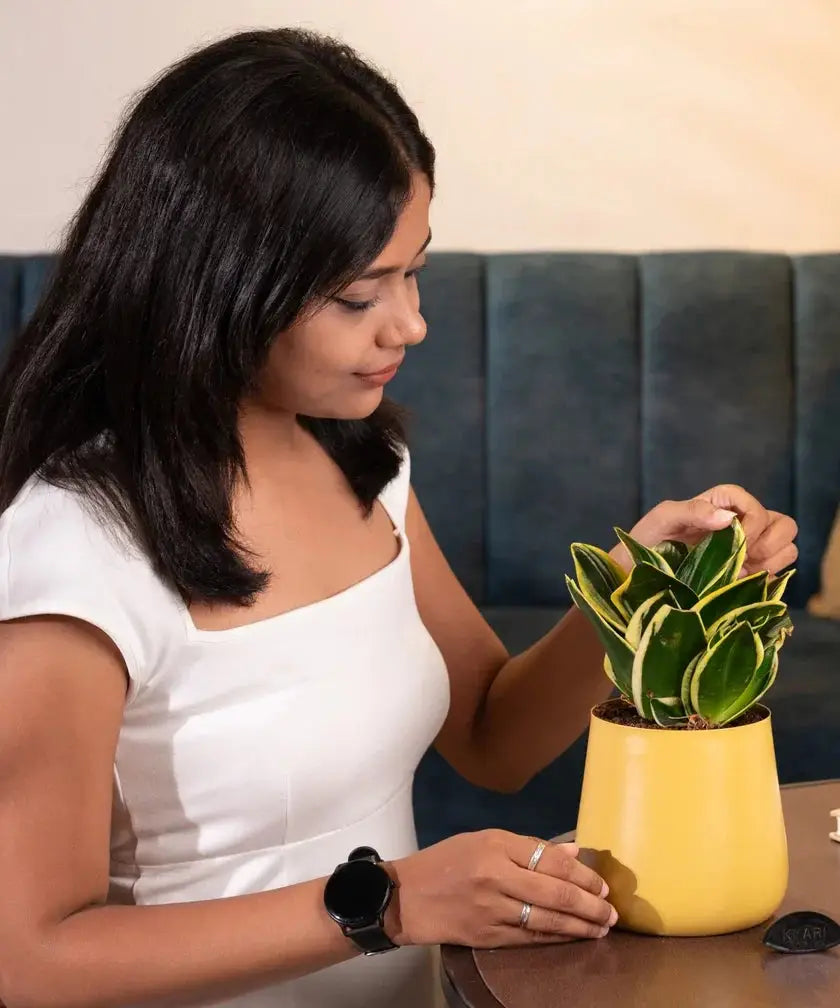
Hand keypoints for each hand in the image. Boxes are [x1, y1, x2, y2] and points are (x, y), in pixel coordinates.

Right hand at [384, 830, 615, 948]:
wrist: (406, 897)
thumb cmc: (446, 861)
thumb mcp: (483, 840)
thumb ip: (528, 847)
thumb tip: (573, 852)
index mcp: (497, 845)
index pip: (552, 858)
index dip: (582, 874)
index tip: (602, 885)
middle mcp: (497, 875)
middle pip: (555, 891)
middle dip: (590, 904)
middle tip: (612, 912)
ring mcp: (492, 908)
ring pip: (547, 920)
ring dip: (580, 926)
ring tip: (602, 929)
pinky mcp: (487, 936)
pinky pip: (530, 939)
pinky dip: (556, 940)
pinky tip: (573, 939)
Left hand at [613, 484, 797, 576]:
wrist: (638, 573)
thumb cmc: (648, 540)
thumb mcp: (663, 519)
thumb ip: (692, 510)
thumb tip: (727, 518)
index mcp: (723, 503)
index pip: (755, 506)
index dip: (752, 523)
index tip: (734, 540)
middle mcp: (742, 523)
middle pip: (784, 525)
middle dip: (769, 542)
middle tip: (743, 559)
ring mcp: (749, 550)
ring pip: (787, 548)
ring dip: (771, 561)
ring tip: (742, 572)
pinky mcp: (750, 573)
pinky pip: (778, 574)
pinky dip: (769, 579)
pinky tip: (743, 583)